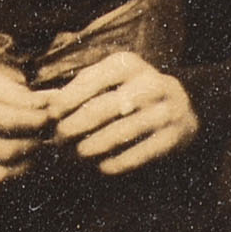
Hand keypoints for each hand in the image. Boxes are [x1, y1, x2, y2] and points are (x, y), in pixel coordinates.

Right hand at [0, 62, 51, 191]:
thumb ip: (13, 90)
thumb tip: (51, 102)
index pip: (10, 119)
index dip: (38, 121)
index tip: (51, 117)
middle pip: (6, 151)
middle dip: (36, 146)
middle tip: (47, 138)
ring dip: (25, 168)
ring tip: (35, 153)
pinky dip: (9, 180)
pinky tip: (16, 166)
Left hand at [41, 51, 199, 174]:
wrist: (183, 106)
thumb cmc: (131, 91)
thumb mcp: (112, 78)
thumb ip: (82, 87)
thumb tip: (48, 110)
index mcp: (129, 64)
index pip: (90, 81)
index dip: (66, 100)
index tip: (51, 117)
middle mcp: (149, 84)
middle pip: (101, 109)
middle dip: (73, 128)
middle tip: (58, 141)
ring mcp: (164, 111)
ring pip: (117, 134)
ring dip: (90, 148)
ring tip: (75, 155)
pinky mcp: (172, 137)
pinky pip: (136, 155)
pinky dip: (114, 164)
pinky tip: (100, 167)